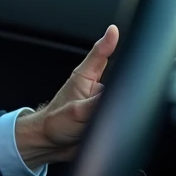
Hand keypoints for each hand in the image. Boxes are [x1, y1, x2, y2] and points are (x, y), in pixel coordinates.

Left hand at [15, 24, 118, 169]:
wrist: (49, 145)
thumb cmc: (54, 124)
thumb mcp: (77, 113)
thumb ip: (97, 103)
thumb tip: (117, 95)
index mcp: (84, 78)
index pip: (99, 55)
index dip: (108, 42)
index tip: (114, 30)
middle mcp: (94, 88)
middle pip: (119, 79)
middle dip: (126, 88)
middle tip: (111, 104)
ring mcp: (101, 103)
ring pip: (122, 99)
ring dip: (123, 108)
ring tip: (104, 120)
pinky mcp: (106, 117)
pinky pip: (120, 114)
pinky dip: (123, 119)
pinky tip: (115, 128)